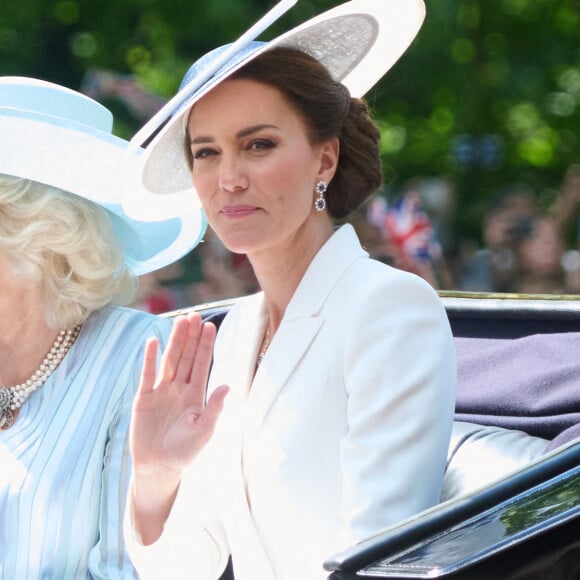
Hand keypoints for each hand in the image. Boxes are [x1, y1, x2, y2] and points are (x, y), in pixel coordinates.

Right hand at [130, 312, 228, 480]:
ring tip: (179, 321)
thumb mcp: (204, 432)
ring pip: (169, 360)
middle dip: (191, 336)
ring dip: (174, 341)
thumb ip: (214, 409)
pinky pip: (147, 374)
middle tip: (195, 314)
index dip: (206, 345)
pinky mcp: (144, 398)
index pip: (202, 364)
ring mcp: (161, 391)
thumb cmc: (184, 452)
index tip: (210, 326)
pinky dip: (149, 358)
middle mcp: (180, 388)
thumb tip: (227, 386)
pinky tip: (152, 341)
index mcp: (196, 394)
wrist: (158, 467)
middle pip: (186, 356)